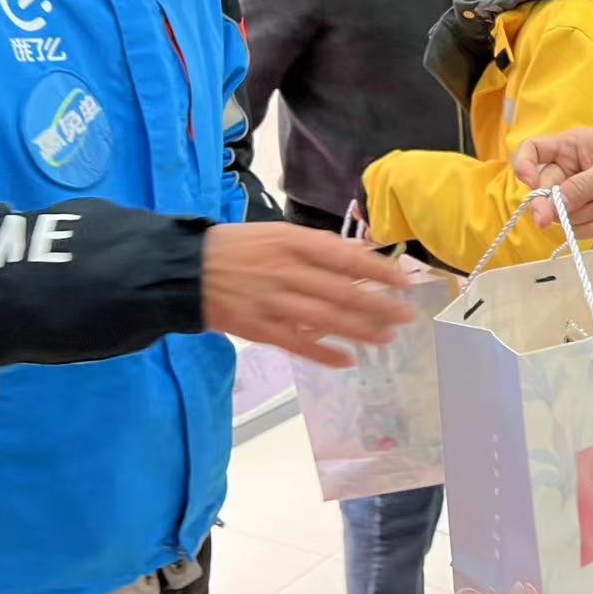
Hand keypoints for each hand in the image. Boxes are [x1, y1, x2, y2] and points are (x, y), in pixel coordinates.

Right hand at [202, 223, 413, 367]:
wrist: (186, 269)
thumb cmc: (238, 247)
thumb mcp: (277, 233)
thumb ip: (316, 246)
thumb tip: (358, 257)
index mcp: (292, 243)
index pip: (345, 258)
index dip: (378, 271)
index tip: (404, 282)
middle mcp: (286, 272)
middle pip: (341, 293)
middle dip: (378, 307)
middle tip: (406, 317)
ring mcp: (272, 303)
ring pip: (324, 320)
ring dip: (359, 331)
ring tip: (386, 338)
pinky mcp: (259, 329)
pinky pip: (297, 344)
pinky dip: (323, 354)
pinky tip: (347, 360)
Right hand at [510, 129, 592, 236]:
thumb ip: (581, 188)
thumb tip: (549, 206)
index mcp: (569, 148)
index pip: (532, 150)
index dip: (523, 165)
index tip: (528, 182)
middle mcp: (566, 171)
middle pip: (542, 191)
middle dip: (552, 206)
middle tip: (549, 220)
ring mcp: (575, 196)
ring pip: (559, 214)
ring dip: (583, 215)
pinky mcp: (586, 216)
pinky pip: (576, 227)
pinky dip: (592, 225)